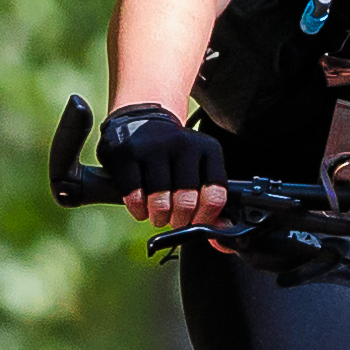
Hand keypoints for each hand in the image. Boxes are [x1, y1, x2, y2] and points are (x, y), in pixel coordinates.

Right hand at [95, 100, 231, 235]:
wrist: (139, 120)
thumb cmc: (174, 155)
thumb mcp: (199, 167)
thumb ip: (212, 198)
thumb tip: (222, 229)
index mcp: (208, 148)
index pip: (215, 194)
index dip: (206, 217)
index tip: (196, 223)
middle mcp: (183, 144)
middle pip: (186, 201)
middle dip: (179, 220)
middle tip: (174, 221)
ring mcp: (153, 147)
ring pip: (160, 202)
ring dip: (159, 217)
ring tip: (158, 216)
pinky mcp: (127, 153)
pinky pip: (134, 195)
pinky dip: (138, 210)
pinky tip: (141, 209)